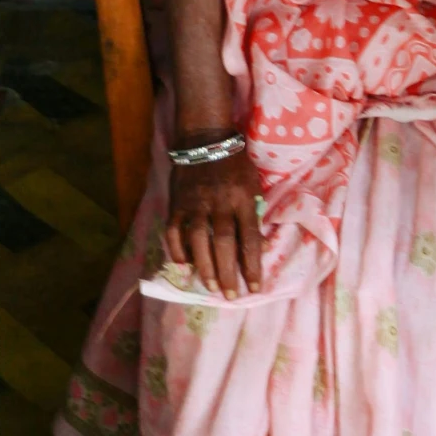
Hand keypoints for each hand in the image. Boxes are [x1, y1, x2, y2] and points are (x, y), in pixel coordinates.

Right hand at [164, 155, 263, 299]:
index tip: (255, 287)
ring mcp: (196, 204)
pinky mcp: (177, 203)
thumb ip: (254, 214)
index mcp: (243, 199)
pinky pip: (174, 230)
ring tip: (210, 287)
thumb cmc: (235, 165)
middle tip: (231, 296)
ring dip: (204, 267)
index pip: (250, 238)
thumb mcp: (253, 185)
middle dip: (228, 273)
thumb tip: (261, 248)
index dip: (253, 265)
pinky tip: (183, 266)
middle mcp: (220, 204)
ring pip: (198, 240)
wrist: (205, 139)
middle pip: (224, 244)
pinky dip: (177, 250)